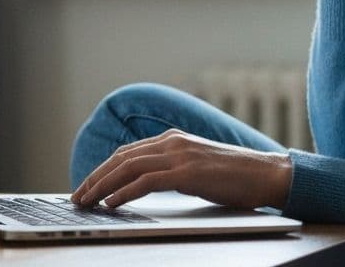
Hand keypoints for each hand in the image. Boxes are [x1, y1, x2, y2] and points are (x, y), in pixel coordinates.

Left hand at [70, 129, 292, 209]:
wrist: (266, 174)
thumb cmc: (235, 177)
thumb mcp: (197, 168)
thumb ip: (172, 170)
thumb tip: (145, 186)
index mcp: (173, 138)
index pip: (128, 152)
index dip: (103, 169)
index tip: (87, 186)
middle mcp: (172, 141)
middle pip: (121, 158)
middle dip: (95, 178)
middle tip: (78, 196)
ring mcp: (179, 155)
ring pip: (128, 168)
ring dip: (102, 186)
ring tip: (86, 202)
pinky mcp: (187, 172)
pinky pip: (145, 182)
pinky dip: (124, 193)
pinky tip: (111, 204)